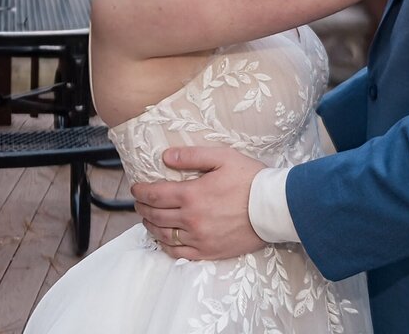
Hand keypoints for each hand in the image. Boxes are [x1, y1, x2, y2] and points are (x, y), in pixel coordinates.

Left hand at [129, 146, 266, 260]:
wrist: (273, 208)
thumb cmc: (250, 179)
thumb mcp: (223, 157)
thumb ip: (192, 156)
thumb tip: (165, 156)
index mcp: (192, 194)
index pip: (155, 194)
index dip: (141, 191)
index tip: (136, 188)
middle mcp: (191, 219)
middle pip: (155, 215)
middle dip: (142, 207)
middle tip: (139, 202)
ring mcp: (199, 238)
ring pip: (163, 234)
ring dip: (150, 225)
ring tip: (148, 218)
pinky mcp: (208, 251)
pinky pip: (178, 252)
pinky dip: (165, 245)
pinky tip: (163, 238)